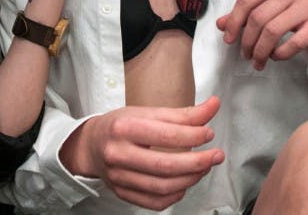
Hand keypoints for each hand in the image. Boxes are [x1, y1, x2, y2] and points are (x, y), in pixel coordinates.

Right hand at [60, 97, 224, 209]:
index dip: (193, 135)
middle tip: (216, 155)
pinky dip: (176, 194)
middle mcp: (118, 154)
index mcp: (123, 128)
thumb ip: (180, 114)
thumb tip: (212, 106)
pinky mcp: (122, 193)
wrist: (90, 145)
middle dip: (198, 162)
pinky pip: (155, 201)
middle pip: (165, 165)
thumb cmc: (119, 126)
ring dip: (191, 178)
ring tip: (204, 167)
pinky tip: (185, 182)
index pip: (165, 135)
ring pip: (163, 186)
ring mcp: (118, 177)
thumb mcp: (145, 112)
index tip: (209, 134)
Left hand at [216, 0, 307, 69]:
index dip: (234, 21)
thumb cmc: (297, 8)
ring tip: (257, 60)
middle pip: (258, 17)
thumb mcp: (272, 3)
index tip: (228, 39)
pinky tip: (275, 57)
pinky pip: (293, 43)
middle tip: (245, 54)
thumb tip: (221, 24)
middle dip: (247, 40)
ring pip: (273, 31)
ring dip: (261, 50)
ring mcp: (307, 5)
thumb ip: (247, 12)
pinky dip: (280, 54)